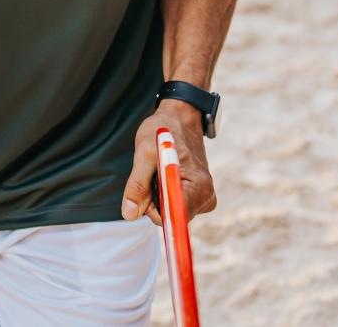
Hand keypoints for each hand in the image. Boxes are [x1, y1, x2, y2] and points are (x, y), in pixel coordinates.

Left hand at [121, 99, 215, 224]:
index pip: (174, 218)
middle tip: (150, 174)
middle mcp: (206, 197)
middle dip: (154, 201)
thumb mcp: (145, 154)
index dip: (154, 210)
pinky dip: (164, 193)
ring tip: (159, 170)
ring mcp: (204, 197)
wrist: (180, 118)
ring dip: (158, 195)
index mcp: (198, 187)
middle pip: (171, 216)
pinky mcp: (198, 196)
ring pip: (171, 211)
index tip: (145, 195)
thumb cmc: (164, 132)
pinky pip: (174, 204)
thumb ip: (138, 186)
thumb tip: (130, 214)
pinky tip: (164, 175)